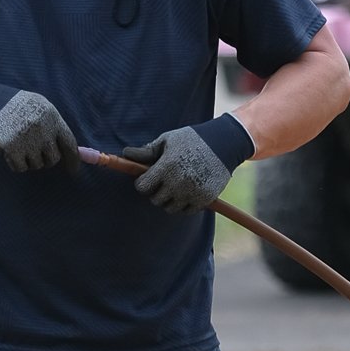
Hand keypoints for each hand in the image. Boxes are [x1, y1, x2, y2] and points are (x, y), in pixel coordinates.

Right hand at [0, 84, 81, 175]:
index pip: (69, 143)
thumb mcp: (38, 106)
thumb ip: (52, 125)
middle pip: (53, 159)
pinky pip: (20, 167)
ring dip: (28, 160)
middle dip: (44, 159)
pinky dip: (15, 163)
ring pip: (36, 165)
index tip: (73, 170)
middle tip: (33, 152)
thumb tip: (66, 149)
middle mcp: (43, 129)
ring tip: (19, 146)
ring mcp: (28, 140)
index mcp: (52, 117)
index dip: (73, 159)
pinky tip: (8, 151)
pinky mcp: (12, 149)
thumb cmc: (14, 105)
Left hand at [128, 118, 252, 215]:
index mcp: (166, 166)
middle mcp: (178, 182)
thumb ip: (147, 151)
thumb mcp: (168, 140)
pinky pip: (186, 211)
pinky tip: (187, 192)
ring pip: (170, 208)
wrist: (224, 143)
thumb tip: (125, 154)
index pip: (142, 187)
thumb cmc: (191, 139)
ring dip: (169, 200)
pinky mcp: (205, 199)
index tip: (147, 178)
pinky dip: (184, 204)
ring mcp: (192, 192)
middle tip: (163, 182)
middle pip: (155, 200)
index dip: (142, 183)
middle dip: (156, 192)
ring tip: (175, 186)